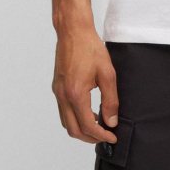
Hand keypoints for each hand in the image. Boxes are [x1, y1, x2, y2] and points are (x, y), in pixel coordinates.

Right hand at [51, 25, 119, 144]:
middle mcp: (63, 96)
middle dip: (90, 138)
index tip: (112, 137)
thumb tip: (111, 121)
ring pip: (66, 123)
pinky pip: (63, 111)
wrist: (73, 31)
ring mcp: (58, 92)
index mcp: (76, 94)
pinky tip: (88, 112)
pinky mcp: (57, 87)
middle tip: (106, 136)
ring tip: (98, 125)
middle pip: (74, 130)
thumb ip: (110, 100)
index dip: (101, 135)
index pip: (87, 126)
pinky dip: (75, 118)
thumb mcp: (107, 74)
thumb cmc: (90, 48)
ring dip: (81, 129)